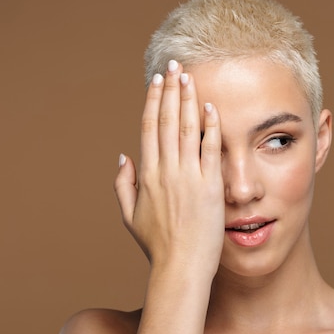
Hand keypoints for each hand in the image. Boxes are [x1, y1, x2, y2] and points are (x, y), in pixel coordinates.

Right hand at [114, 60, 223, 276]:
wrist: (181, 268)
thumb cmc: (157, 245)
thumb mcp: (130, 216)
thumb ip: (123, 184)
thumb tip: (122, 155)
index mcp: (147, 175)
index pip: (148, 127)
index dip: (152, 101)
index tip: (156, 81)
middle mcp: (166, 171)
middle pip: (166, 120)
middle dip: (170, 90)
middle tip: (173, 65)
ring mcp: (188, 177)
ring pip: (186, 129)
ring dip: (188, 99)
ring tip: (189, 76)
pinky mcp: (210, 187)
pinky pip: (210, 150)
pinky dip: (210, 127)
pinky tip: (211, 107)